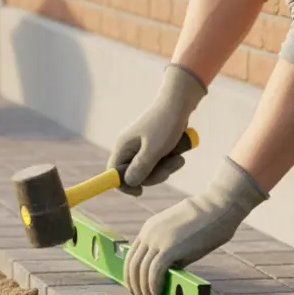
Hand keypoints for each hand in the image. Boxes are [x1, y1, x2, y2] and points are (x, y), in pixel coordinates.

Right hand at [108, 63, 207, 195]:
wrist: (180, 102)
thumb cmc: (166, 124)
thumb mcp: (155, 149)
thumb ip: (141, 167)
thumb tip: (129, 182)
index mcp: (123, 146)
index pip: (113, 172)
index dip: (123, 185)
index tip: (140, 192)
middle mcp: (129, 148)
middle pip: (134, 174)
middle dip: (153, 175)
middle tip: (170, 167)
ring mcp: (141, 147)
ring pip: (149, 170)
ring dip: (165, 169)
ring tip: (179, 158)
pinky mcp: (153, 146)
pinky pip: (157, 163)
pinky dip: (168, 162)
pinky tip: (178, 155)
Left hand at [124, 158, 268, 294]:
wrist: (219, 207)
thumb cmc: (205, 223)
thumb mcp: (179, 237)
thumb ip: (170, 253)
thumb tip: (166, 276)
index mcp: (148, 230)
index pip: (131, 256)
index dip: (131, 275)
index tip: (136, 288)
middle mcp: (148, 234)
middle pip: (133, 265)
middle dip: (134, 286)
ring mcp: (158, 240)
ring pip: (141, 270)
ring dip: (143, 289)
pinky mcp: (170, 247)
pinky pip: (155, 271)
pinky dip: (153, 285)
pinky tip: (157, 293)